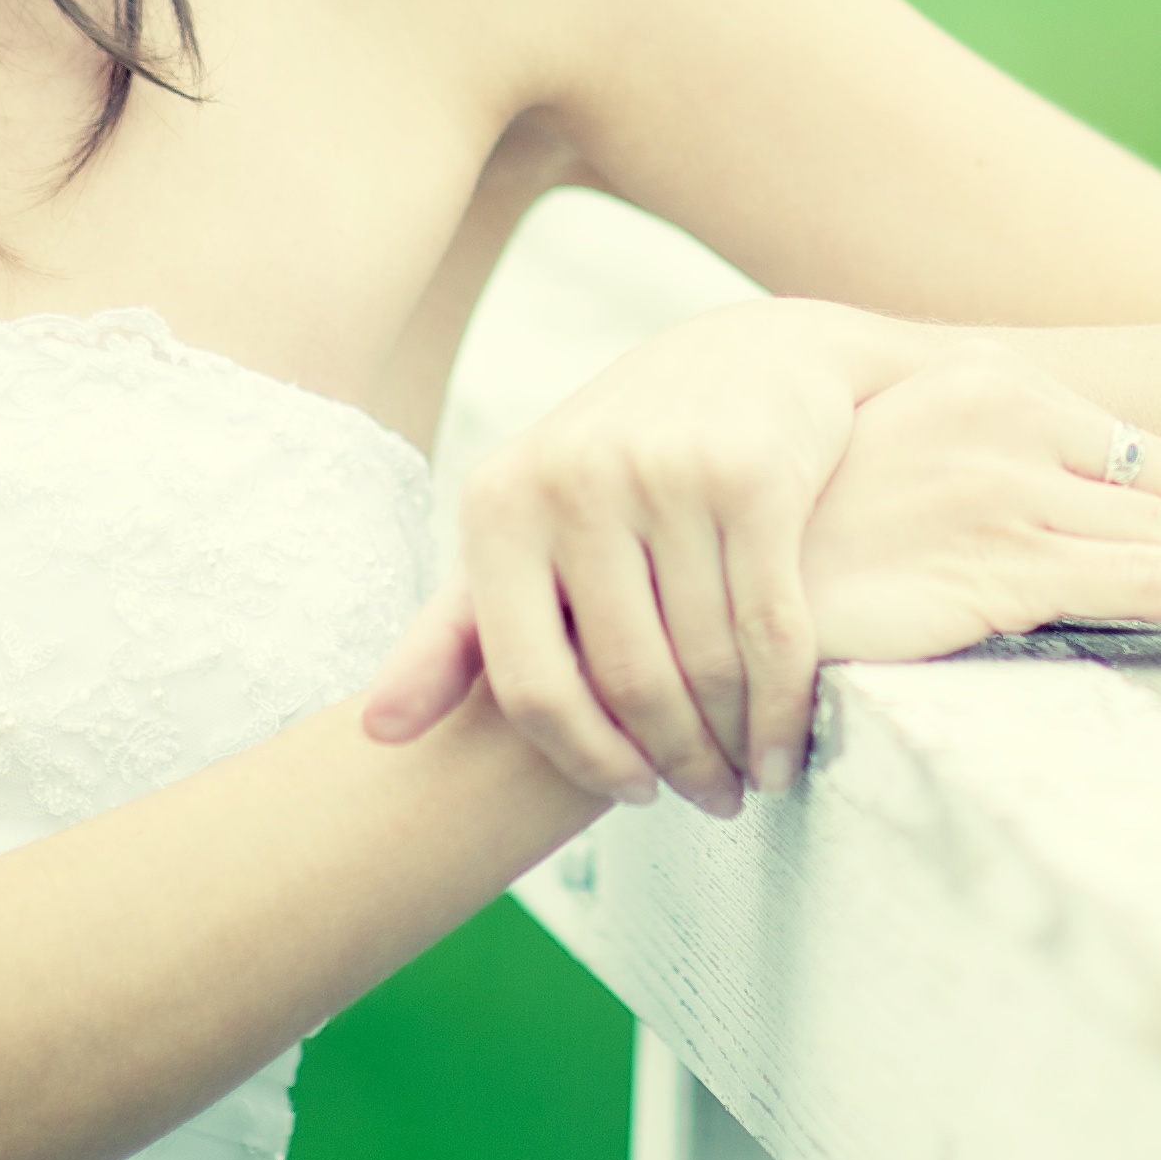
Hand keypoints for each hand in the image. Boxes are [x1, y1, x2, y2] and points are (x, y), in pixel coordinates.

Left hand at [360, 302, 857, 814]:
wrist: (749, 359)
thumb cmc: (619, 467)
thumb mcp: (525, 526)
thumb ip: (456, 630)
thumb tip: (375, 733)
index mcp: (501, 504)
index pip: (528, 682)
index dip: (583, 758)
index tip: (631, 793)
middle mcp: (576, 482)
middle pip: (628, 679)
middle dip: (677, 762)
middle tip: (708, 800)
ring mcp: (667, 474)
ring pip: (707, 662)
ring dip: (734, 745)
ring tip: (746, 781)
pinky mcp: (754, 476)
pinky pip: (772, 627)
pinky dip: (784, 706)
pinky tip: (784, 748)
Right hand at [796, 349, 1160, 669]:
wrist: (684, 581)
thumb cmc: (774, 555)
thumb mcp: (876, 497)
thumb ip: (951, 497)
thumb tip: (1002, 546)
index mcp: (978, 390)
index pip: (1132, 454)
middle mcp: (999, 421)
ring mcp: (998, 488)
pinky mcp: (991, 561)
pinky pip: (1144, 581)